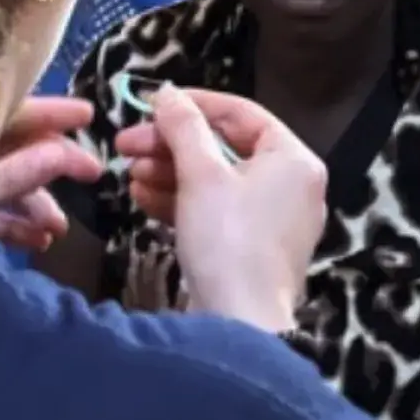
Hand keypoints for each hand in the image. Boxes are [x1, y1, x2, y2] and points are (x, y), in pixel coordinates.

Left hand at [0, 97, 102, 251]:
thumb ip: (18, 171)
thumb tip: (62, 153)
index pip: (9, 111)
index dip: (50, 112)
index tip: (89, 115)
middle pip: (12, 146)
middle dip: (53, 163)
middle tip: (93, 173)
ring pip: (3, 183)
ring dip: (37, 203)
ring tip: (61, 228)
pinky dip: (15, 225)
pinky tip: (40, 242)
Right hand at [112, 85, 325, 332]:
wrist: (239, 325)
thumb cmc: (228, 241)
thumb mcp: (201, 175)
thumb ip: (183, 127)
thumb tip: (168, 94)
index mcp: (292, 160)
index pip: (241, 113)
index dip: (192, 104)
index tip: (151, 103)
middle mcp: (290, 186)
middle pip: (223, 148)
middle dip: (171, 145)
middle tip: (126, 144)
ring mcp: (272, 220)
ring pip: (215, 181)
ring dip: (169, 173)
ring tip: (130, 173)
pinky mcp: (251, 248)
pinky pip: (216, 211)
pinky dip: (181, 202)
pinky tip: (143, 198)